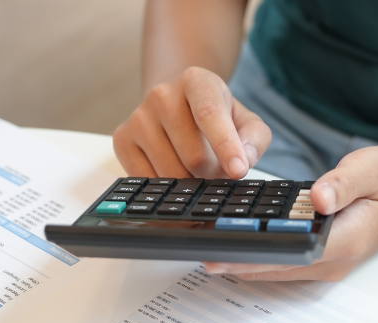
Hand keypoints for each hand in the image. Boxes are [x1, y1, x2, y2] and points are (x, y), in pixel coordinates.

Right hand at [113, 67, 270, 178]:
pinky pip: (148, 179)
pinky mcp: (122, 139)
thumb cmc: (215, 117)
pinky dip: (167, 187)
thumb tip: (243, 159)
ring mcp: (138, 117)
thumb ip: (255, 139)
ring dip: (191, 182)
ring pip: (171, 172)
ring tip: (195, 168)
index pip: (210, 114)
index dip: (226, 145)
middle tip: (216, 168)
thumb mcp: (245, 121)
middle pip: (194, 155)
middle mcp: (162, 94)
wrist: (175, 106)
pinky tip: (174, 172)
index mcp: (196, 81)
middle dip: (212, 173)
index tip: (238, 170)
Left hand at [204, 146, 377, 281]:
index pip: (290, 255)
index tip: (219, 251)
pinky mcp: (323, 257)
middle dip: (238, 262)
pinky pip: (285, 262)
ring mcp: (328, 263)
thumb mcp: (372, 168)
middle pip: (277, 269)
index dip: (253, 256)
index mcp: (345, 240)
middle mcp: (334, 260)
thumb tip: (317, 198)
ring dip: (245, 262)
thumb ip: (343, 182)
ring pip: (278, 269)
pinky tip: (235, 244)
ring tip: (206, 249)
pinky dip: (260, 256)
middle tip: (197, 252)